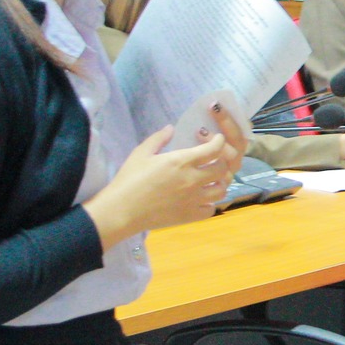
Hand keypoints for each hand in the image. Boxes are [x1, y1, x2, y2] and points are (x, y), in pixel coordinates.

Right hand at [84, 110, 246, 243]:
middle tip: (214, 160)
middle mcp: (192, 179)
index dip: (219, 142)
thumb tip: (171, 127)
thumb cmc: (129, 179)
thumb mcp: (141, 153)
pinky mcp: (190, 216)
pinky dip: (210, 203)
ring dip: (219, 183)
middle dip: (221, 162)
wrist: (122, 210)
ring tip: (211, 180)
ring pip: (221, 190)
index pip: (214, 149)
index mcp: (181, 161)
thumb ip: (159, 138)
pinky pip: (211, 209)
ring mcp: (193, 200)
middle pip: (222, 169)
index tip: (218, 140)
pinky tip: (201, 199)